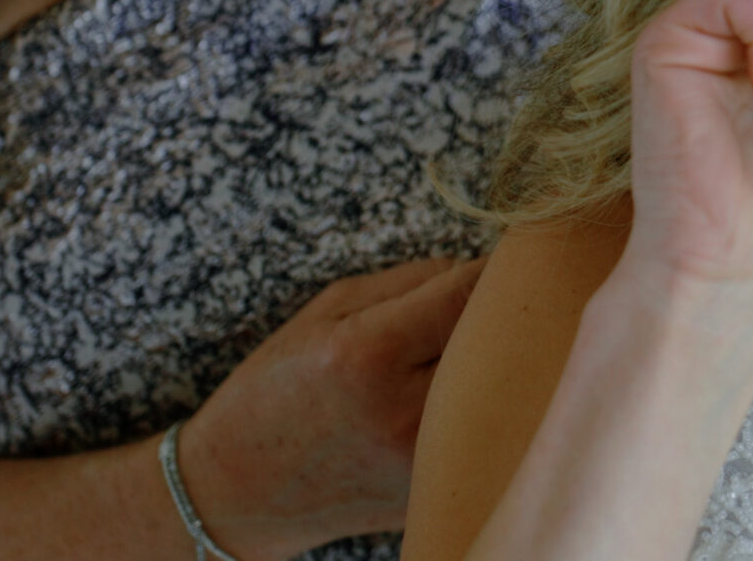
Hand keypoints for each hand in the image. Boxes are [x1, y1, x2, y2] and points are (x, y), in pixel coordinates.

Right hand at [178, 255, 485, 556]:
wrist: (241, 488)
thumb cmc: (281, 386)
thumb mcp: (329, 309)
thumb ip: (415, 279)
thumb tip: (487, 267)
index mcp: (368, 353)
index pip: (470, 292)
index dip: (501, 267)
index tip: (511, 258)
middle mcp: (401, 412)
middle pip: (501, 344)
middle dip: (508, 317)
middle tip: (509, 301)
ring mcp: (421, 463)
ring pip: (501, 393)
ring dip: (502, 366)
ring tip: (480, 353)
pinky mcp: (432, 494)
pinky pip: (482, 435)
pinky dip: (483, 411)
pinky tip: (459, 403)